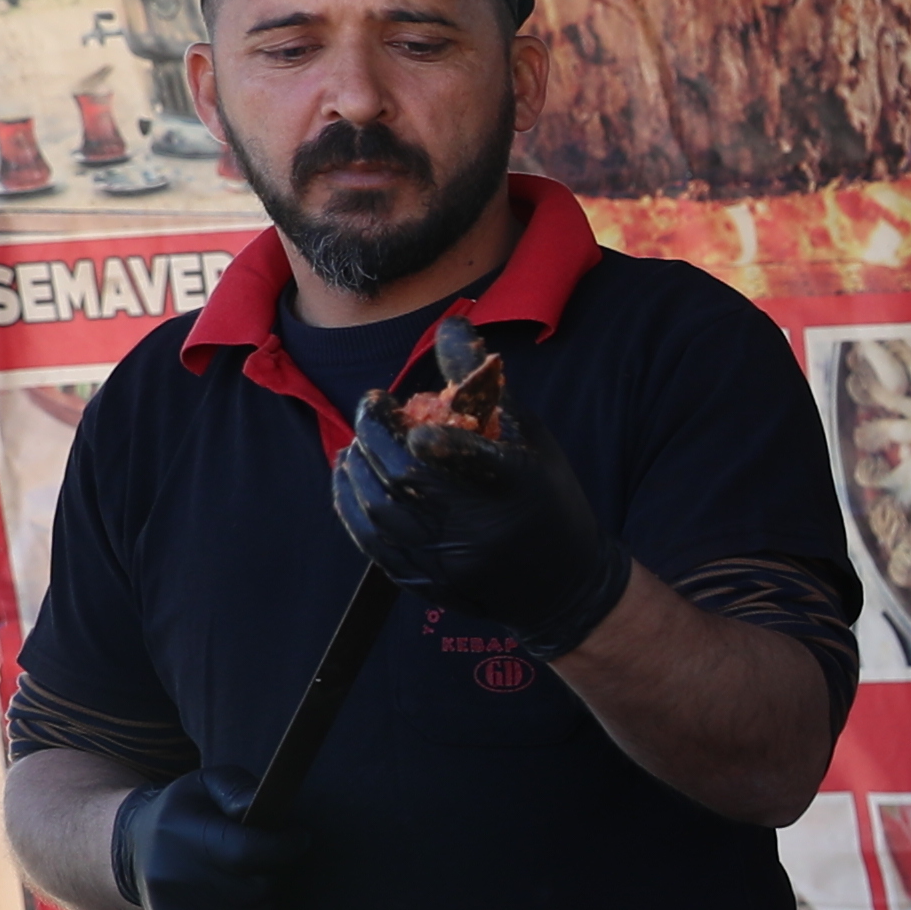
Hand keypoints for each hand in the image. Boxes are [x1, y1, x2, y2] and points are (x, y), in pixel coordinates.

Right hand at [110, 768, 301, 909]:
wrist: (131, 851)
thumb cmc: (185, 813)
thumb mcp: (206, 784)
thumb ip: (236, 788)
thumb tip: (254, 806)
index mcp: (180, 835)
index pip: (246, 852)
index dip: (283, 846)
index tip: (297, 838)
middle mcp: (170, 878)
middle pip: (254, 889)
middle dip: (275, 872)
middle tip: (270, 858)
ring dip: (264, 898)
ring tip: (251, 877)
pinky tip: (235, 899)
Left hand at [332, 316, 631, 654]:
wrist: (562, 585)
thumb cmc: (545, 496)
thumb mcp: (529, 436)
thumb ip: (480, 384)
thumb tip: (450, 324)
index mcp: (517, 487)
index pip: (475, 465)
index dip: (442, 447)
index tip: (417, 426)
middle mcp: (479, 528)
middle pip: (410, 481)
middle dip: (378, 436)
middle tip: (373, 406)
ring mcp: (447, 559)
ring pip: (382, 509)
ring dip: (359, 465)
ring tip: (358, 439)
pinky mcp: (423, 581)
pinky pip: (371, 541)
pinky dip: (350, 502)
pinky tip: (348, 474)